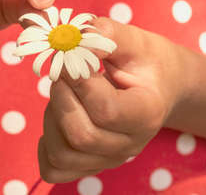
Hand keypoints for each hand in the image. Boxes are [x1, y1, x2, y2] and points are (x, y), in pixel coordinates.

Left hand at [38, 17, 194, 182]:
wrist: (160, 88)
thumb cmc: (148, 63)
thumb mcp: (136, 41)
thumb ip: (107, 35)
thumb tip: (75, 37)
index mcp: (147, 112)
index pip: (106, 111)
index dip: (79, 81)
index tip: (71, 57)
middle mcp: (130, 144)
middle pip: (81, 136)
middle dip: (61, 98)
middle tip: (62, 72)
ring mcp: (110, 159)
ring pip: (62, 154)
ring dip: (51, 118)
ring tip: (63, 93)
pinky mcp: (91, 165)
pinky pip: (54, 170)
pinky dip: (45, 145)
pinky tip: (57, 119)